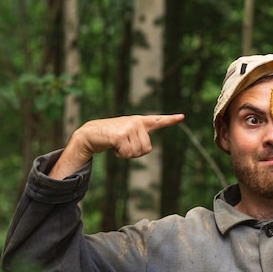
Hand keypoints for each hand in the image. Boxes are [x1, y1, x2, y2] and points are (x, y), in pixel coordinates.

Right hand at [49, 114, 184, 178]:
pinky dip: (120, 155)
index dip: (170, 120)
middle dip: (134, 152)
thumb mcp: (126, 136)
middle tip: (122, 145)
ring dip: (126, 154)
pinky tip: (113, 146)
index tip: (182, 116)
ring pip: (137, 153)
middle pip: (146, 149)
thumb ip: (138, 140)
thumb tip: (145, 148)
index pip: (157, 120)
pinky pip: (127, 154)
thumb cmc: (109, 137)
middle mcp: (136, 122)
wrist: (90, 134)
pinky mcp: (120, 135)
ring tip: (117, 144)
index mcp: (139, 122)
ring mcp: (129, 127)